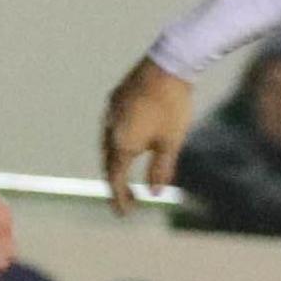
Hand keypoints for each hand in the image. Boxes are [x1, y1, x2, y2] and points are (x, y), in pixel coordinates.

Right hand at [101, 58, 193, 214]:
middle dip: (117, 184)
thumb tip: (154, 193)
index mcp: (121, 144)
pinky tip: (129, 143)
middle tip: (128, 200)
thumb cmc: (173, 107)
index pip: (115, 179)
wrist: (168, 67)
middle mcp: (109, 130)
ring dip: (115, 163)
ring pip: (108, 145)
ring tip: (126, 176)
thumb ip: (161, 169)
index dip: (119, 198)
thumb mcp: (171, 142)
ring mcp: (109, 114)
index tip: (125, 214)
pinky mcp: (114, 100)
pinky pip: (111, 128)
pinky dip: (117, 144)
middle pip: (108, 164)